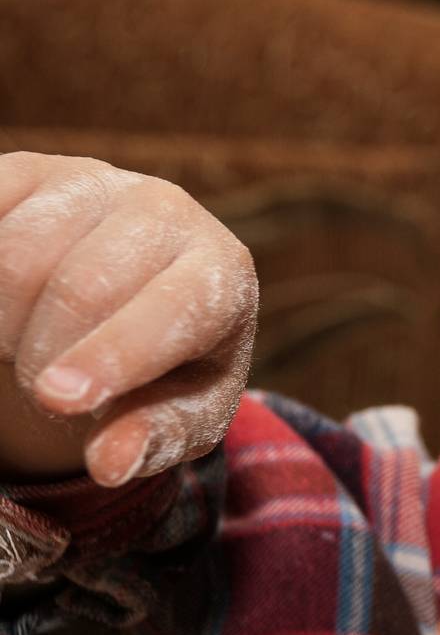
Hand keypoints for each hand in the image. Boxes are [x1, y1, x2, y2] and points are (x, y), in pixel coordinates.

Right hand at [0, 152, 257, 485]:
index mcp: (222, 271)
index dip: (112, 356)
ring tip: (22, 345)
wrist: (132, 293)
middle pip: (81, 287)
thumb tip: (110, 464)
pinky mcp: (28, 170)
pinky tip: (1, 308)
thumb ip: (152, 437)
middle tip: (47, 392)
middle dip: (45, 358)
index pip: (169, 311)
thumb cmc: (166, 367)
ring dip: (0, 323)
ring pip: (14, 256)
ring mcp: (93, 181)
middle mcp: (166, 210)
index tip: (59, 399)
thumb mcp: (179, 414)